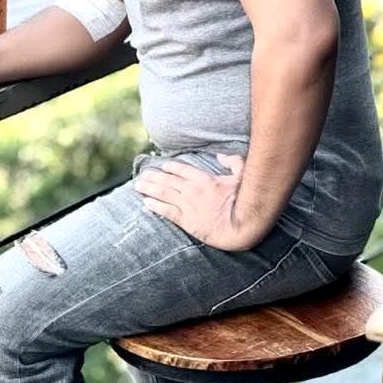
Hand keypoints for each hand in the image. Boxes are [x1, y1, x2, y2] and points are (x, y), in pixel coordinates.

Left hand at [135, 154, 252, 250]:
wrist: (241, 226)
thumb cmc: (245, 202)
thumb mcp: (243, 176)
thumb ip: (233, 162)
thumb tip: (221, 156)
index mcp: (205, 179)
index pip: (182, 170)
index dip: (170, 168)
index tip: (161, 167)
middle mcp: (192, 190)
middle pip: (168, 181)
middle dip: (153, 177)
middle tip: (141, 175)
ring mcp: (188, 206)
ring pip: (164, 194)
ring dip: (149, 189)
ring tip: (137, 185)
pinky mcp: (187, 221)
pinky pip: (167, 212)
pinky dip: (155, 207)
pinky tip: (145, 204)